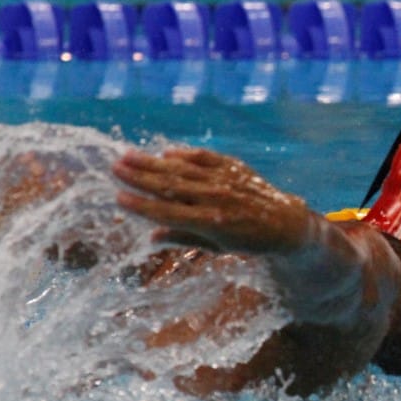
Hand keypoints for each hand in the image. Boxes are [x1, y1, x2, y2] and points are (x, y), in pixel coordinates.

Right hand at [112, 148, 312, 254]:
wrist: (285, 223)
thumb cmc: (248, 240)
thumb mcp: (216, 247)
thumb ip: (183, 239)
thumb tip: (151, 237)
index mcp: (210, 223)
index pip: (167, 212)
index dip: (140, 205)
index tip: (118, 197)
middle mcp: (216, 199)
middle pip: (170, 185)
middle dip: (140, 176)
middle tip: (115, 167)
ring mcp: (225, 180)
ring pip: (182, 169)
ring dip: (153, 162)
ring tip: (128, 155)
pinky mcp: (233, 167)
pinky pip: (204, 157)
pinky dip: (184, 154)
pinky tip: (165, 152)